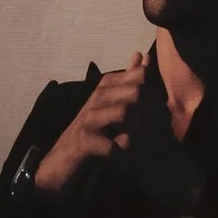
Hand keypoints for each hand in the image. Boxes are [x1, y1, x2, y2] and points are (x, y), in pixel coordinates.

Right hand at [33, 55, 144, 197]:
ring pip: (125, 113)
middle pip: (136, 92)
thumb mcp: (109, 104)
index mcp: (105, 87)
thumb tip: (140, 54)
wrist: (60, 162)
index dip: (155, 94)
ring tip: (141, 142)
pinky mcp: (85, 141)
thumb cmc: (91, 131)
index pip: (140, 77)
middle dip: (151, 112)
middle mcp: (97, 98)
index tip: (157, 113)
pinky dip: (125, 150)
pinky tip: (126, 154)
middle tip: (154, 131)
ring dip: (139, 130)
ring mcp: (89, 119)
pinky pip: (114, 144)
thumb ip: (126, 80)